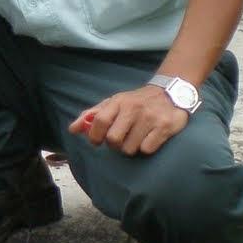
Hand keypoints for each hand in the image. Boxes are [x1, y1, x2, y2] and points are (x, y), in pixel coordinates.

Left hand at [68, 85, 189, 156]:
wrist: (170, 93)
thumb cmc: (135, 102)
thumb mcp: (113, 103)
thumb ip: (92, 115)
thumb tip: (73, 129)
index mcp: (118, 102)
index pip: (99, 121)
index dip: (95, 136)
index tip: (97, 141)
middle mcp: (134, 108)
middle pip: (113, 139)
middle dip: (114, 144)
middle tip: (121, 139)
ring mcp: (150, 118)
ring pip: (129, 148)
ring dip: (131, 147)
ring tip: (136, 137)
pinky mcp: (164, 127)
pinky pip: (146, 149)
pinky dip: (146, 148)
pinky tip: (149, 138)